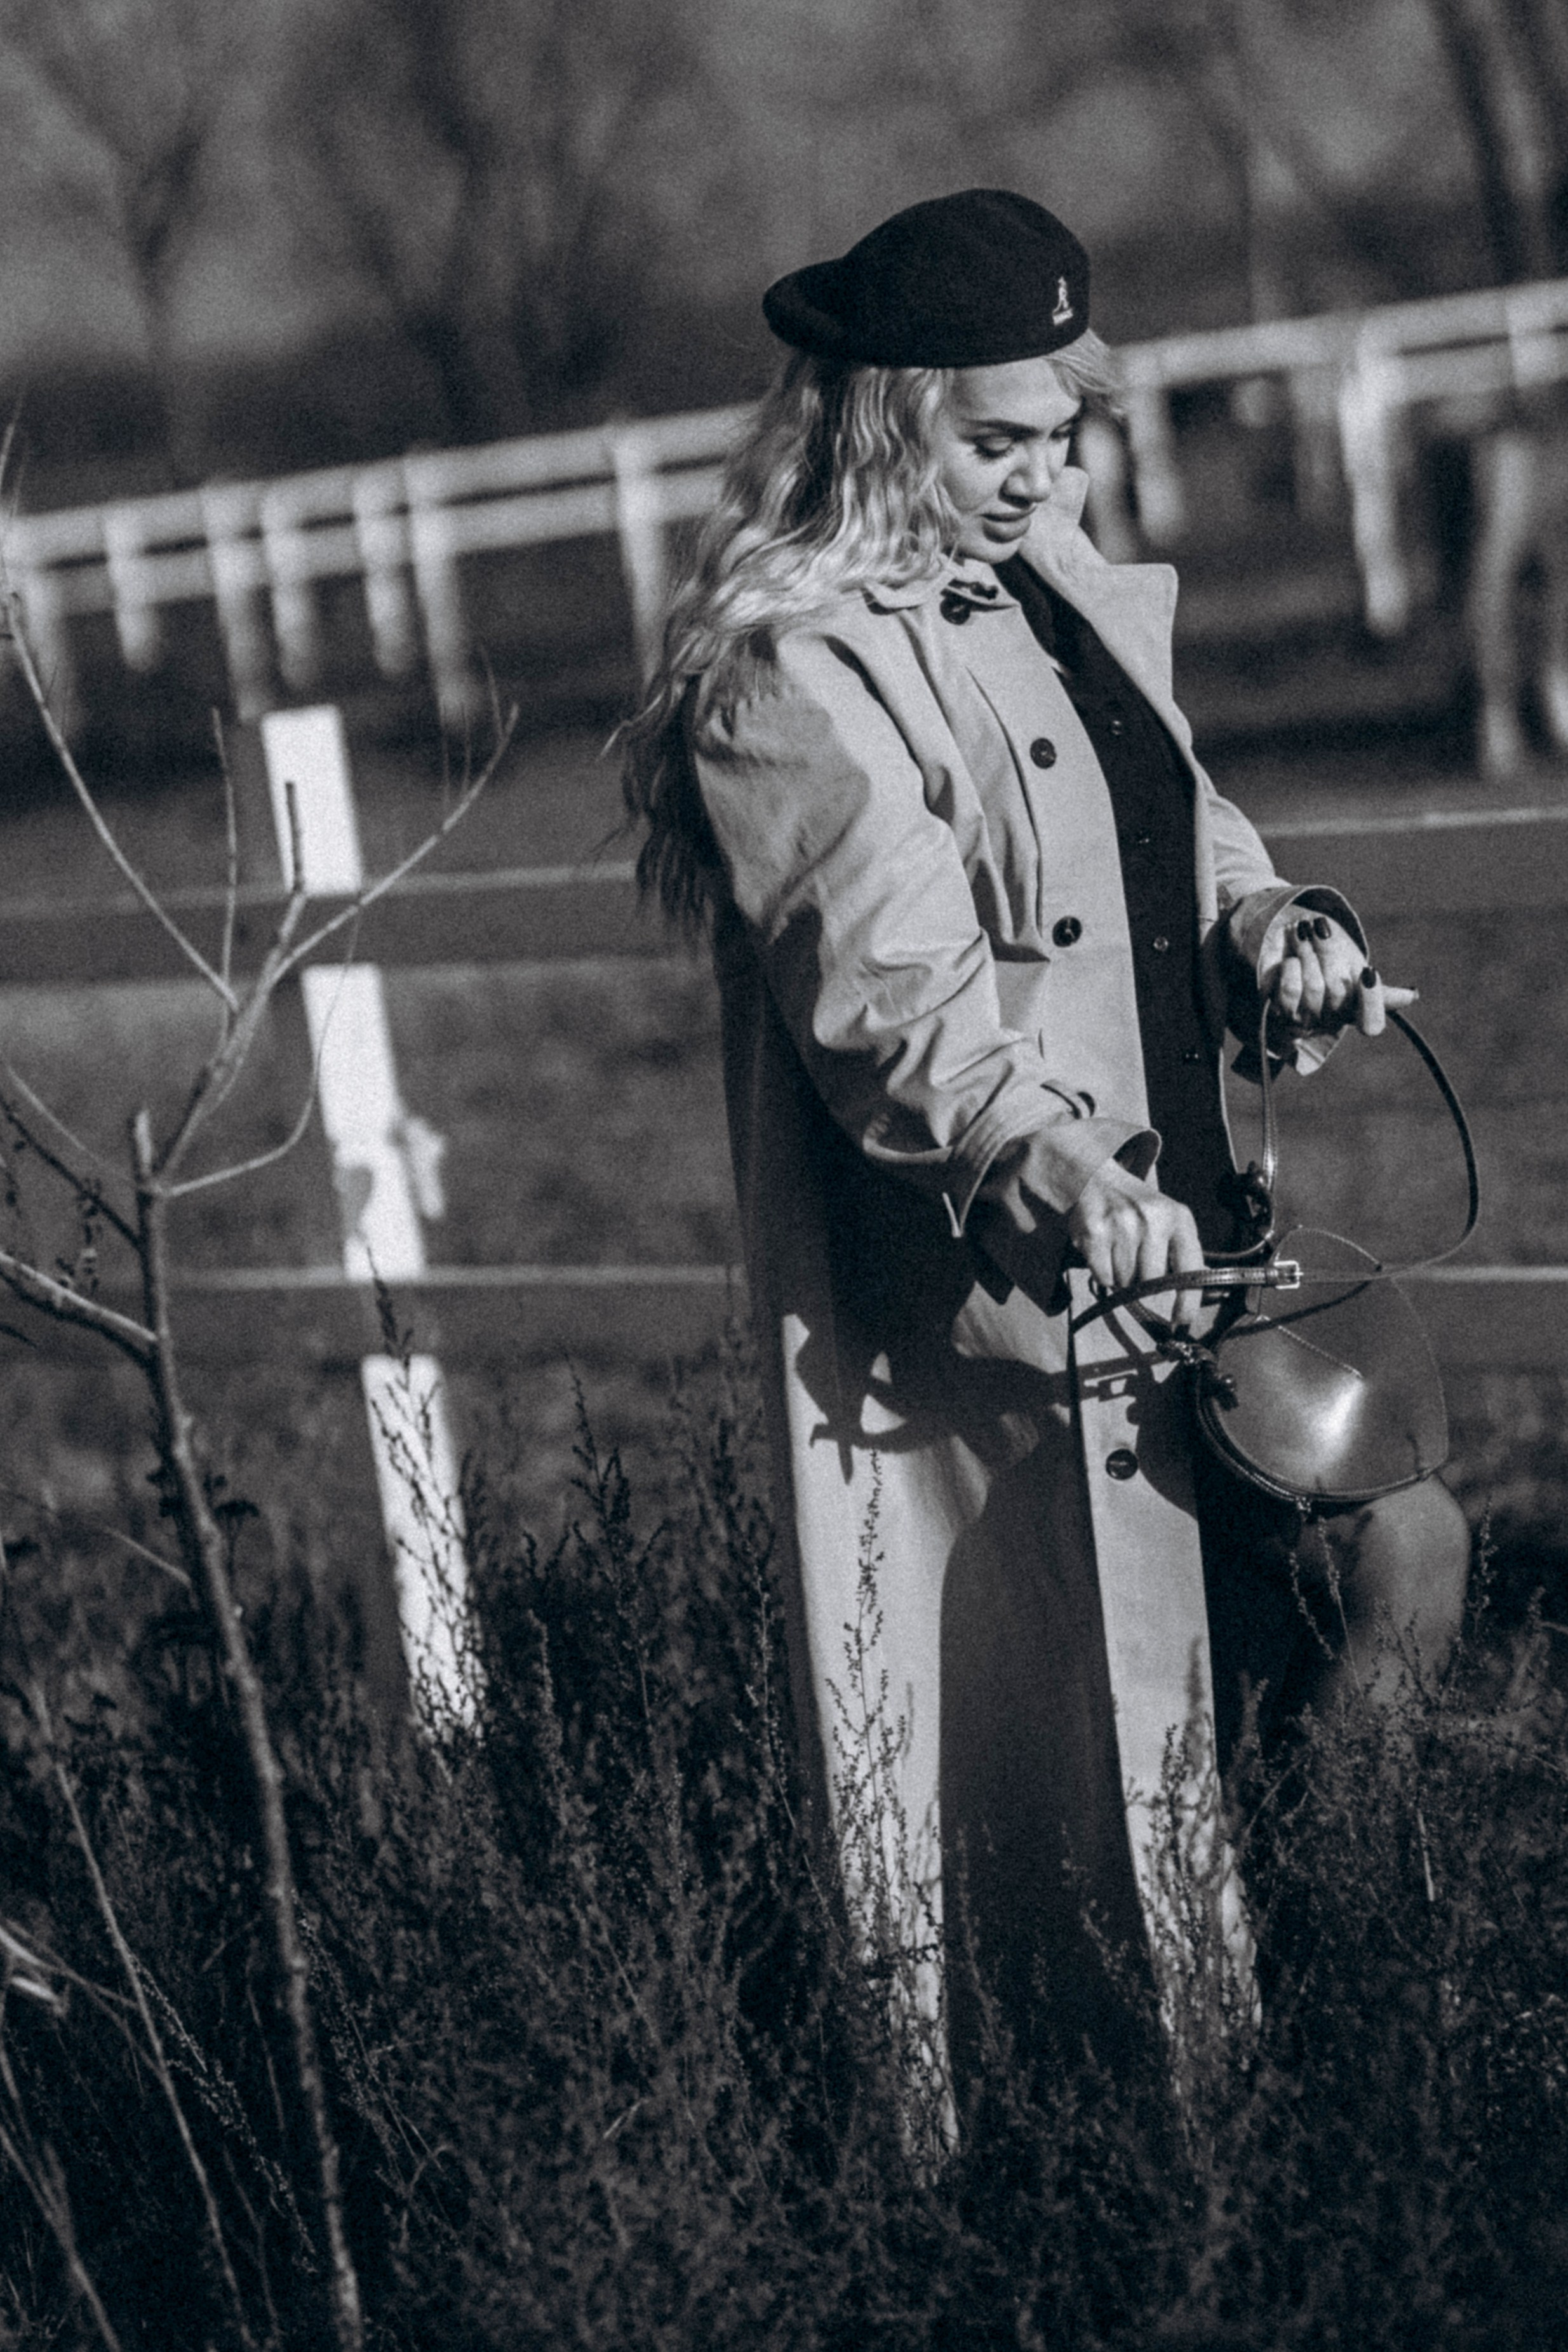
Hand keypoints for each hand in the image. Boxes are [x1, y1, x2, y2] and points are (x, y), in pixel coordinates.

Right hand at [1067, 1159, 1206, 1328]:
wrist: (1094, 1180)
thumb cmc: (1135, 1209)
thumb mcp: (1167, 1220)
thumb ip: (1180, 1255)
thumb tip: (1189, 1302)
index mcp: (1179, 1217)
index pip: (1191, 1268)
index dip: (1188, 1300)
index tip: (1181, 1320)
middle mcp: (1153, 1219)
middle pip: (1152, 1281)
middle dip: (1142, 1282)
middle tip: (1135, 1263)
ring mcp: (1123, 1224)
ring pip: (1125, 1281)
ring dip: (1121, 1276)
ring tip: (1117, 1250)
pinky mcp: (1095, 1232)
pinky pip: (1103, 1276)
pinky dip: (1102, 1272)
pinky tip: (1102, 1249)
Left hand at [1265, 913, 1417, 1039]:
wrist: (1289, 941)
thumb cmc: (1327, 956)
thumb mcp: (1354, 966)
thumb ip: (1377, 985)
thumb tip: (1411, 997)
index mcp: (1356, 1012)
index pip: (1371, 1023)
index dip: (1372, 1001)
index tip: (1369, 971)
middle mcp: (1330, 1020)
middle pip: (1339, 992)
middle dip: (1329, 952)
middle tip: (1319, 926)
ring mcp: (1303, 1018)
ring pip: (1315, 989)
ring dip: (1307, 952)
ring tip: (1301, 932)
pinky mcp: (1276, 1009)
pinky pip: (1290, 991)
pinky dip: (1291, 968)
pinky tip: (1289, 959)